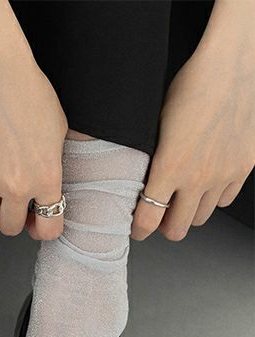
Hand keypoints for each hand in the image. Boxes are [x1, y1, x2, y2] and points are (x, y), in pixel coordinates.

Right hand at [0, 51, 67, 239]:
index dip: (43, 228)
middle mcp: (17, 187)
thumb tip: (45, 192)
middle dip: (12, 216)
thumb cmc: (30, 94)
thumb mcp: (58, 133)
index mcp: (46, 179)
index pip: (49, 228)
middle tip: (11, 201)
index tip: (37, 222)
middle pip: (9, 228)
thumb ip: (51, 168)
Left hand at [132, 17, 254, 241]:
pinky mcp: (243, 166)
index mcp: (170, 167)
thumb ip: (148, 159)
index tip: (136, 226)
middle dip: (164, 225)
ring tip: (181, 196)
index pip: (148, 220)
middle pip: (177, 229)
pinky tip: (205, 182)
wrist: (231, 65)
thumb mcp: (154, 125)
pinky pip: (224, 200)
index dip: (139, 229)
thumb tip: (134, 182)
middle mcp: (198, 177)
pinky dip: (213, 197)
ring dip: (189, 212)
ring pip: (201, 218)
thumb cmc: (190, 86)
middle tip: (158, 215)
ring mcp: (224, 174)